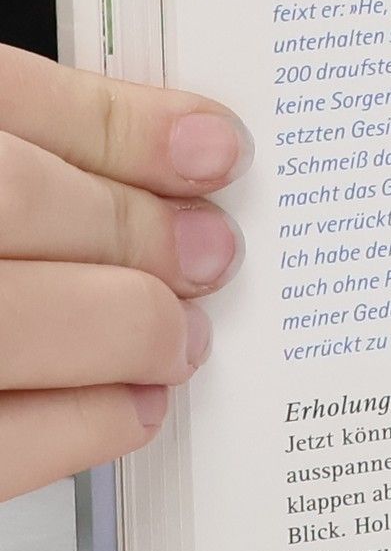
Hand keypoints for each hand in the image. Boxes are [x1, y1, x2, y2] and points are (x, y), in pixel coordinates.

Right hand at [0, 46, 247, 501]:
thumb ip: (16, 134)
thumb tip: (175, 151)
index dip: (122, 126)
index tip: (211, 150)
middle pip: (10, 201)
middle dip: (135, 230)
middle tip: (209, 255)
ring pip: (11, 319)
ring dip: (124, 327)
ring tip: (176, 336)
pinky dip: (76, 424)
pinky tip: (126, 407)